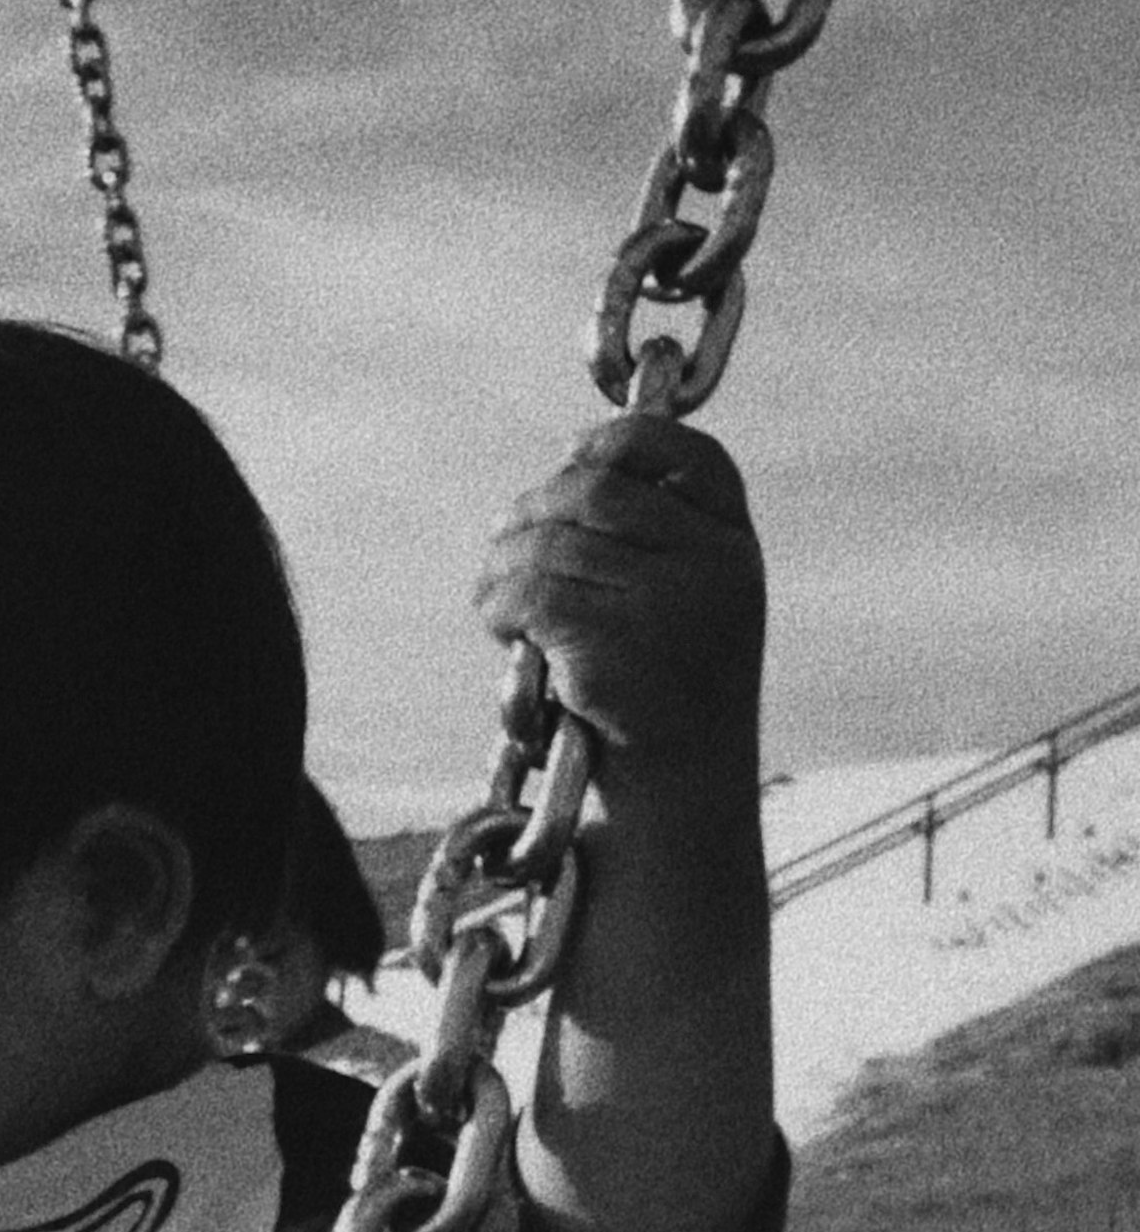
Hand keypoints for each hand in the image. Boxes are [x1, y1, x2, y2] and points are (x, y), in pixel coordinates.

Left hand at [474, 414, 764, 792]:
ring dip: (502, 565)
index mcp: (734, 545)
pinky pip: (528, 595)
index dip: (617, 442)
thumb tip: (565, 470)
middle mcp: (713, 566)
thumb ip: (650, 534)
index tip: (572, 459)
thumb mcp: (685, 597)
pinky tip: (504, 630)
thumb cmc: (665, 687)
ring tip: (496, 595)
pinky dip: (497, 607)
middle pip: (593, 493)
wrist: (679, 789)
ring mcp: (669, 605)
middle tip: (504, 540)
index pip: (685, 453)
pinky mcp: (616, 646)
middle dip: (532, 511)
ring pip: (549, 543)